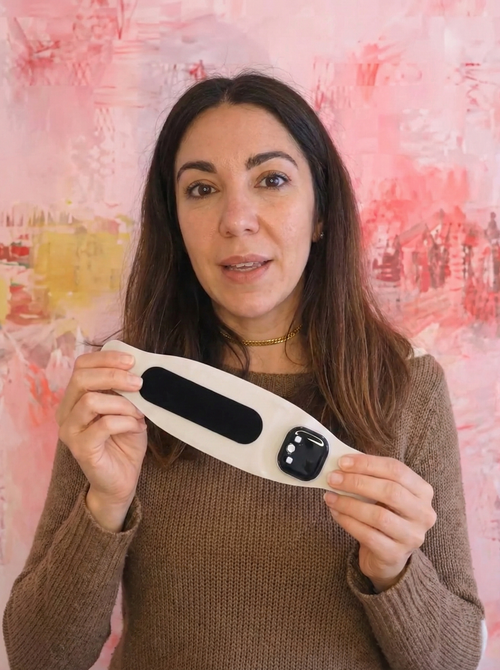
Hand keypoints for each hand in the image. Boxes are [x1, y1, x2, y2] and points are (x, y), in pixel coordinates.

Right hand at [56, 350, 147, 513]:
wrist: (122, 479)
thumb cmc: (124, 441)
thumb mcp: (128, 409)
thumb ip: (126, 390)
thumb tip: (138, 369)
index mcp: (75, 398)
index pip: (81, 366)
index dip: (106, 358)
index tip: (132, 360)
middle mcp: (66, 412)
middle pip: (81, 379)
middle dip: (113, 376)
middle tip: (138, 383)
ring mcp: (70, 431)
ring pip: (91, 401)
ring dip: (122, 403)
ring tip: (138, 413)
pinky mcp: (80, 448)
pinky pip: (103, 425)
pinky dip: (125, 421)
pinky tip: (136, 426)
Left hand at [324, 454, 436, 591]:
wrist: (388, 556)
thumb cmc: (385, 515)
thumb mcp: (384, 493)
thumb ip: (370, 477)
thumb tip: (343, 463)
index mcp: (423, 491)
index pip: (397, 470)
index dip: (368, 464)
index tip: (342, 462)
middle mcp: (424, 514)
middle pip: (390, 491)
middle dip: (357, 482)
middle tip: (333, 478)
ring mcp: (412, 536)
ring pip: (379, 515)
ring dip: (349, 503)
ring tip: (329, 497)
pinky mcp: (395, 555)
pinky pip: (368, 535)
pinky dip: (348, 522)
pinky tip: (335, 513)